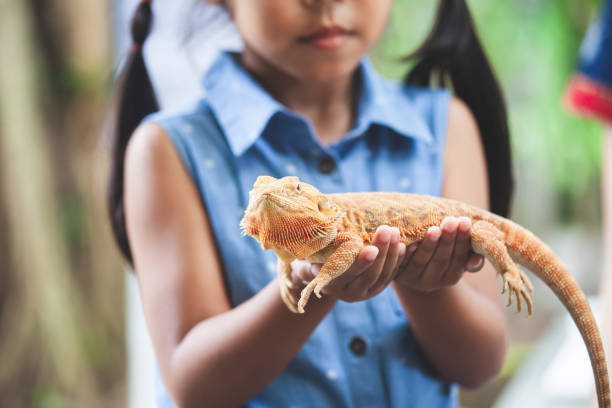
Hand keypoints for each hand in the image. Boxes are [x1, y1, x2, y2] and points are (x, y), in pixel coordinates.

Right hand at [289, 225, 404, 302]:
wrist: (320, 274)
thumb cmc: (311, 260)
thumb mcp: (306, 261)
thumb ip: (312, 260)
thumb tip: (317, 254)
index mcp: (332, 286)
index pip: (349, 275)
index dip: (361, 263)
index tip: (371, 248)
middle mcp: (350, 294)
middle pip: (370, 275)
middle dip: (381, 252)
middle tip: (387, 231)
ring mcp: (366, 292)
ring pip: (384, 275)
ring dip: (393, 253)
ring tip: (396, 232)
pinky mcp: (378, 288)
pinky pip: (392, 275)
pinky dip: (400, 260)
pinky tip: (407, 245)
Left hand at [394, 216, 484, 292]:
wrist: (410, 260)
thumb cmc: (440, 249)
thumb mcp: (456, 253)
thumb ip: (469, 255)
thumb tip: (475, 261)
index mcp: (450, 277)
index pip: (459, 258)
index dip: (462, 240)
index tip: (464, 221)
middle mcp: (432, 282)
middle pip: (441, 260)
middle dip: (447, 240)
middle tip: (451, 221)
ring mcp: (412, 280)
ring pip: (421, 262)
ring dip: (428, 245)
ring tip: (433, 229)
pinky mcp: (395, 274)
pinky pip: (399, 263)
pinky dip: (403, 253)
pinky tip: (406, 241)